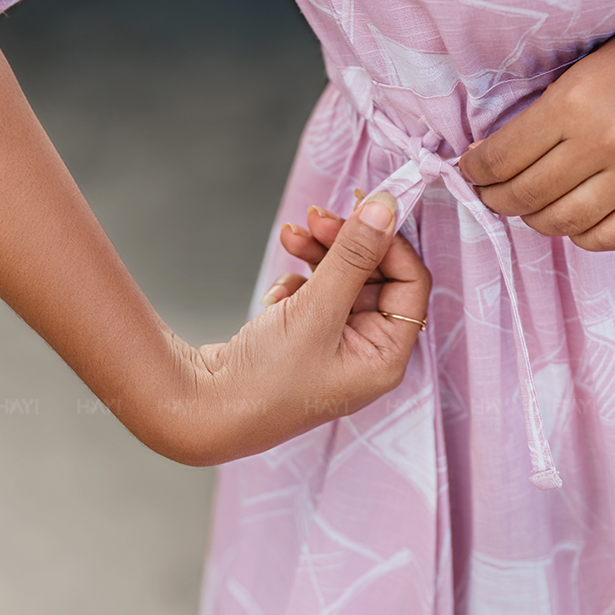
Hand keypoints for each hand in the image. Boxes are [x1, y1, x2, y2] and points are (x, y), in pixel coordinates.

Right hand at [174, 192, 430, 465]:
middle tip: (316, 216)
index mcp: (385, 355)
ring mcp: (336, 346)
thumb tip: (386, 207)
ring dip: (318, 253)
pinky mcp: (307, 339)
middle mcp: (367, 352)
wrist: (205, 409)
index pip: (409, 282)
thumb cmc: (266, 378)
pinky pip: (316, 294)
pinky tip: (276, 294)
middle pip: (375, 276)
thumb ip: (353, 256)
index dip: (389, 241)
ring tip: (289, 235)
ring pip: (343, 279)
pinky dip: (298, 283)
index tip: (363, 205)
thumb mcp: (316, 309)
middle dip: (345, 242)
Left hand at [458, 0, 614, 251]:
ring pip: (563, 223)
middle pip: (526, 196)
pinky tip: (574, 220)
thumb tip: (503, 148)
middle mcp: (606, 141)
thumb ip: (554, 107)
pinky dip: (582, 235)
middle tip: (490, 193)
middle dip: (497, 199)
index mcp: (577, 100)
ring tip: (529, 207)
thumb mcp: (592, 62)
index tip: (469, 169)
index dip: (475, 171)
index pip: (503, 157)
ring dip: (535, 220)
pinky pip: (611, 237)